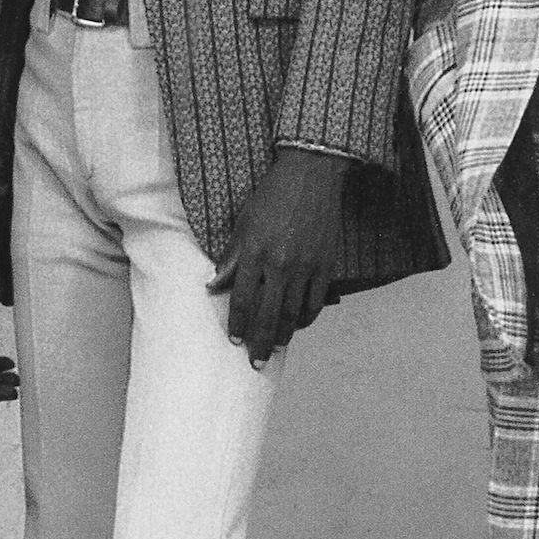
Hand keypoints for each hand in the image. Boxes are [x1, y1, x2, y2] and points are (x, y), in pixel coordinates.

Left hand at [208, 146, 348, 366]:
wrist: (311, 175)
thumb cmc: (272, 197)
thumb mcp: (243, 224)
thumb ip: (231, 258)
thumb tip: (213, 286)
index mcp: (255, 252)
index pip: (242, 299)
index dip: (238, 324)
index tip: (235, 341)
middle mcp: (279, 263)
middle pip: (267, 314)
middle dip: (259, 342)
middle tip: (255, 362)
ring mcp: (305, 266)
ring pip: (292, 313)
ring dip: (282, 335)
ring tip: (274, 349)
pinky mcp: (325, 264)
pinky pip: (314, 301)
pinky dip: (305, 318)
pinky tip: (297, 326)